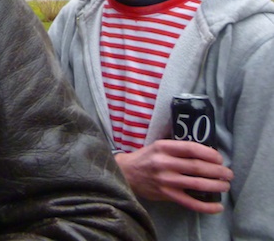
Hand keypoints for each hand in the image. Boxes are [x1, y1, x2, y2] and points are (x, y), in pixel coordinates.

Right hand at [115, 140, 231, 212]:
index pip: (191, 148)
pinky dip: (206, 206)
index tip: (219, 158)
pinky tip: (217, 206)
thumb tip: (205, 150)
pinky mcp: (166, 194)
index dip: (209, 153)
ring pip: (197, 184)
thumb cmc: (146, 158)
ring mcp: (165, 180)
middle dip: (218, 171)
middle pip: (198, 167)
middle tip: (228, 173)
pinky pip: (190, 202)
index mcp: (163, 147)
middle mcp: (164, 163)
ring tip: (225, 186)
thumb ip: (177, 147)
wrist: (125, 173)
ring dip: (216, 186)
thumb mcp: (158, 145)